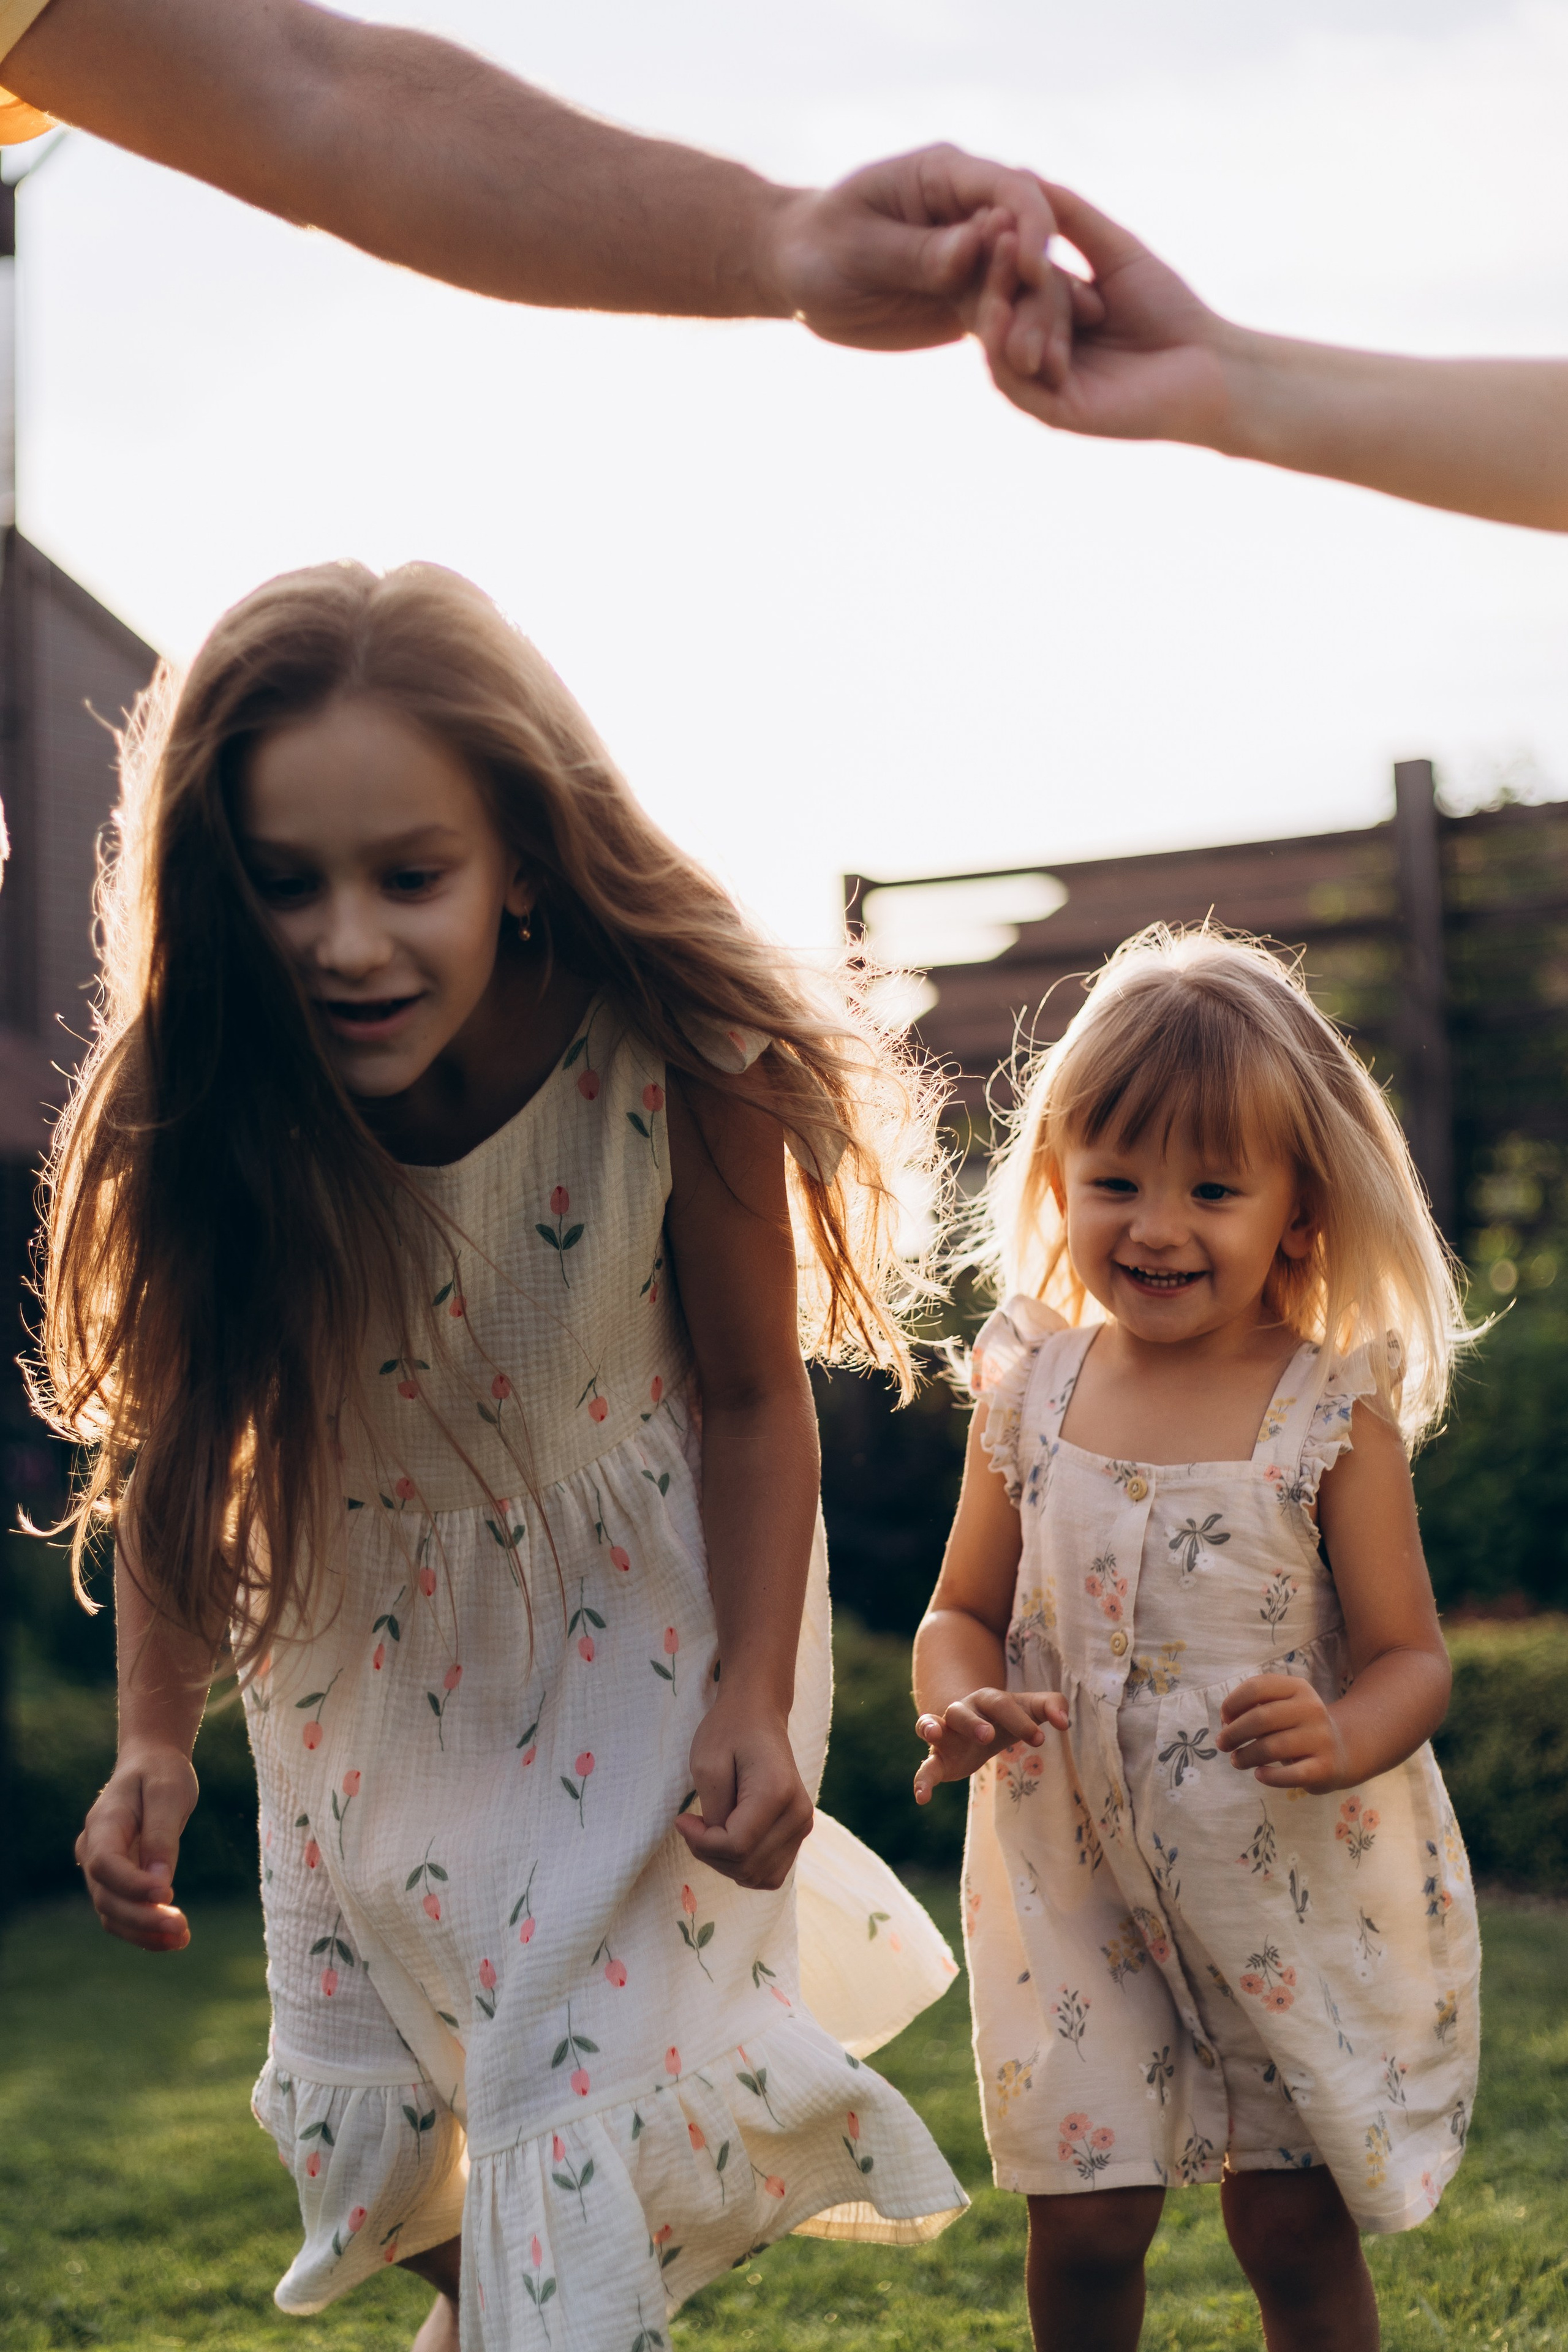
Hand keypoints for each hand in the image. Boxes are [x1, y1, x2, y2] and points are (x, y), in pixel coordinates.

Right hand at [76, 1742, 198, 1950]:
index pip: (105, 1864)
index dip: (131, 1885)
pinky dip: (145, 1929)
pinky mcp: (116, 1882)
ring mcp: (100, 1870)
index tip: (167, 1895)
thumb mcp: (169, 1792)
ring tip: (182, 1939)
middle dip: (141, 1917)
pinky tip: (174, 1939)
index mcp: (102, 1823)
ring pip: (111, 1913)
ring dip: (143, 1932)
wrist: (151, 1765)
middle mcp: (93, 1850)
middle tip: (181, 1927)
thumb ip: (162, 1835)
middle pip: (106, 1896)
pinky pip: (123, 1914)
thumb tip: (161, 1885)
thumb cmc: (161, 1773)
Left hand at [677, 1691, 813, 1890]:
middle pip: (747, 1866)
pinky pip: (769, 1872)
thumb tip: (717, 1847)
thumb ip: (713, 1813)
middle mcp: (798, 1814)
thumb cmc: (728, 1732)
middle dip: (710, 1853)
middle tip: (693, 1824)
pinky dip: (744, 1865)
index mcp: (777, 1793)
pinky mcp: (799, 1831)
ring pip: (759, 1876)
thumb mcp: (707, 1765)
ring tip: (711, 1830)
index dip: (701, 1843)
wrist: (757, 1714)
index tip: (682, 1819)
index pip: (736, 1847)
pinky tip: (728, 1840)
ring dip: (726, 1863)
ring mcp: (803, 1825)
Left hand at [764, 144, 1074, 371]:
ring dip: (1041, 325)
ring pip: (1024, 286)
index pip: (1007, 190)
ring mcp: (977, 256)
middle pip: (1028, 242)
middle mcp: (972, 211)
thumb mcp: (858, 249)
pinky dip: (1022, 343)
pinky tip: (1044, 377)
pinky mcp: (971, 297)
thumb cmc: (817, 248)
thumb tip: (971, 250)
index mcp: (945, 176)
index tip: (1032, 271)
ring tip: (1050, 369)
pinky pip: (1006, 318)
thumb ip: (915, 251)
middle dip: (1040, 290)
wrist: (800, 274)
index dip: (1030, 225)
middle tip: (1045, 343)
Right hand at [913, 1686, 1067, 1803]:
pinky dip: (921, 1780)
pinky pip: (925, 1768)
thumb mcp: (1031, 1708)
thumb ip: (1052, 1706)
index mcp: (987, 1700)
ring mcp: (946, 1735)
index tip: (1040, 1741)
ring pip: (930, 1725)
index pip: (1002, 1705)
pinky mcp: (939, 1760)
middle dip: (972, 1722)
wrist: (977, 1725)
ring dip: (930, 1728)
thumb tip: (1065, 1723)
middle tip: (988, 1736)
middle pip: (962, 1711)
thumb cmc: (1009, 1717)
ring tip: (933, 1735)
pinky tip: (922, 1798)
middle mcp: (962, 1712)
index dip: (1020, 1721)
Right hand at [968, 182, 1241, 444]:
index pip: (1010, 280)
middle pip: (1001, 309)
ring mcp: (1042, 383)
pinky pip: (1011, 381)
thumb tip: (1025, 174)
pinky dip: (1001, 345)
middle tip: (995, 230)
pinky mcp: (1052, 412)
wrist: (1210, 363)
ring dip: (997, 299)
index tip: (995, 209)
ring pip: (1002, 341)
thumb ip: (1072, 218)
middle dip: (995, 270)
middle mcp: (1040, 350)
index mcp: (1050, 316)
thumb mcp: (1115, 251)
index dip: (999, 247)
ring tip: (1005, 256)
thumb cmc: (1170, 308)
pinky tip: (1005, 309)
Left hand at [1217, 1674, 1349, 1791]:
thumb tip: (1226, 1724)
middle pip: (1261, 1718)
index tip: (1223, 1719)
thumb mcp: (1282, 1707)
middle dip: (1234, 1733)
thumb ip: (1254, 1708)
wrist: (1342, 1750)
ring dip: (1246, 1756)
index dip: (1232, 1703)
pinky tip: (1259, 1775)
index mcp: (1298, 1687)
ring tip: (1236, 1761)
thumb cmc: (1297, 1727)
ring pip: (1271, 1747)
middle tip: (1222, 1744)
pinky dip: (1269, 1776)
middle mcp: (1312, 1709)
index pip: (1257, 1687)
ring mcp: (1321, 1738)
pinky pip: (1290, 1774)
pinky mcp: (1325, 1767)